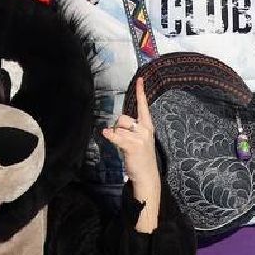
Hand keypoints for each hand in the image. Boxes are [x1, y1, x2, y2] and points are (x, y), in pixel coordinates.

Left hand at [103, 83, 161, 207]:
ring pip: (117, 128)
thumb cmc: (142, 158)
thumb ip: (130, 130)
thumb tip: (114, 127)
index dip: (141, 92)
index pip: (143, 106)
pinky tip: (107, 136)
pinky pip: (115, 136)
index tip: (140, 79)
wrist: (147, 175)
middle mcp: (144, 129)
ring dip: (116, 137)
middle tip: (123, 141)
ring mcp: (139, 137)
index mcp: (148, 126)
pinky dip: (110, 136)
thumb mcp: (140, 140)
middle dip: (118, 128)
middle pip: (122, 118)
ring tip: (124, 147)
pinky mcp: (132, 145)